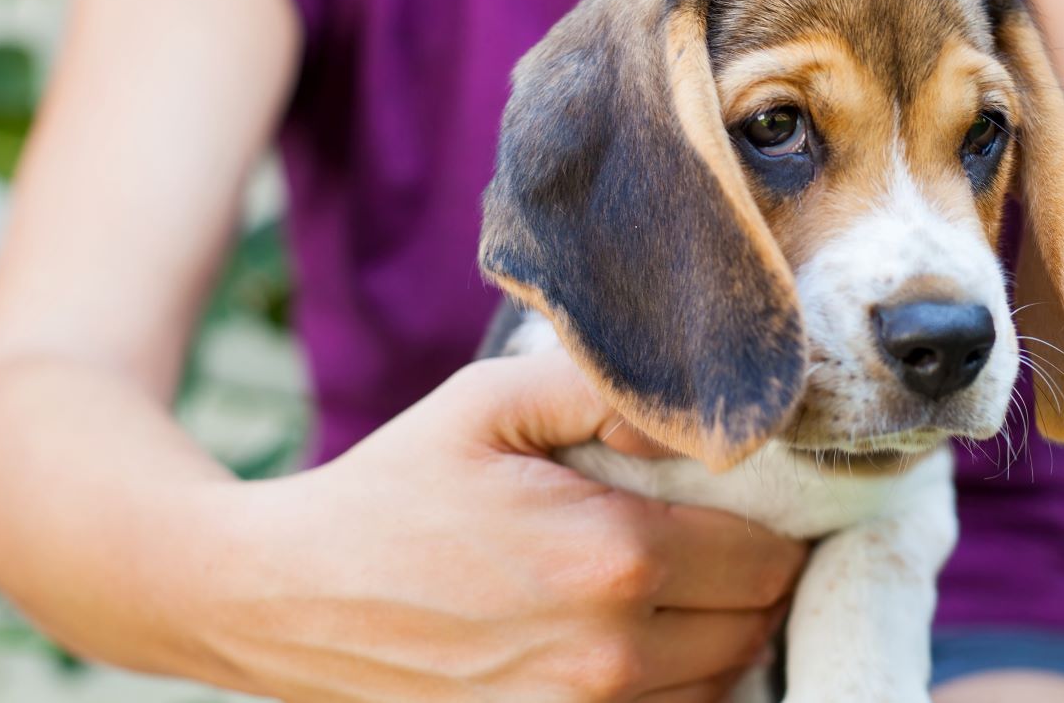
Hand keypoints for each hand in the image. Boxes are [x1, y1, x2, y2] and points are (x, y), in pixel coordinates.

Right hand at [180, 350, 804, 701]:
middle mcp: (608, 659)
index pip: (766, 556)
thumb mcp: (490, 401)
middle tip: (723, 532)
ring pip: (720, 684)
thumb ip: (608, 389)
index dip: (775, 521)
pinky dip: (677, 686)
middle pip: (756, 624)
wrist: (288, 599)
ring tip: (685, 582)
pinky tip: (643, 638)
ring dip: (721, 633)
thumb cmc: (395, 488)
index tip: (753, 496)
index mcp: (613, 559)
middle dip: (757, 576)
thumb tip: (708, 418)